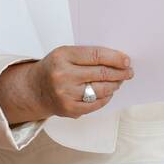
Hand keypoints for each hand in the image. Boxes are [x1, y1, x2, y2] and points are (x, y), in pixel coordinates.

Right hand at [0, 45, 132, 122]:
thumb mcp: (65, 54)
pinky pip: (96, 104)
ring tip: (119, 81)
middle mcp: (63, 76)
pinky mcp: (70, 110)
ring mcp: (66, 94)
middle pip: (102, 73)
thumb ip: (88, 55)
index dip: (115, 58)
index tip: (127, 60)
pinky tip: (109, 92)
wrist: (35, 89)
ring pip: (101, 90)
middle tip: (129, 72)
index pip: (96, 55)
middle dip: (120, 73)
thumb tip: (118, 60)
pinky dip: (106, 97)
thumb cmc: (54, 68)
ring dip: (115, 85)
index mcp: (62, 56)